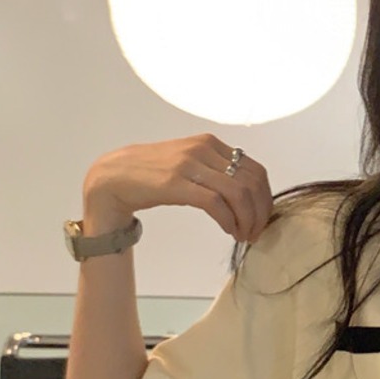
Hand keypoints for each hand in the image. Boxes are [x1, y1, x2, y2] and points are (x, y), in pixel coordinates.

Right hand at [82, 133, 272, 243]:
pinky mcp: (176, 183)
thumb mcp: (190, 163)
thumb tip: (247, 194)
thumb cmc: (153, 173)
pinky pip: (215, 203)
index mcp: (211, 143)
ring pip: (237, 193)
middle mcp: (203, 149)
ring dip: (247, 220)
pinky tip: (229, 230)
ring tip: (243, 235)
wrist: (114, 175)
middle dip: (260, 212)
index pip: (255, 170)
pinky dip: (229, 220)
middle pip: (251, 183)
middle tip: (256, 232)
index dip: (265, 198)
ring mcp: (189, 164)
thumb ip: (216, 171)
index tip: (262, 218)